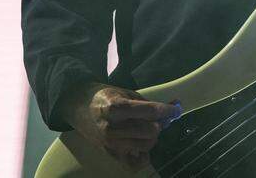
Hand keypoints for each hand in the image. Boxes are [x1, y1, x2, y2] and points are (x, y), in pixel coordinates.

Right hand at [62, 82, 180, 169]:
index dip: (168, 110)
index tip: (176, 109)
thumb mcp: (125, 92)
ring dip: (152, 136)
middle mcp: (112, 128)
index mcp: (115, 107)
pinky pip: (135, 163)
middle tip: (158, 117)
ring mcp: (110, 143)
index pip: (150, 111)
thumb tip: (174, 106)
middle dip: (159, 123)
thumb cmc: (104, 97)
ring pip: (146, 145)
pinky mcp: (110, 154)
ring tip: (147, 127)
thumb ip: (148, 102)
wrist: (79, 107)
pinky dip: (143, 154)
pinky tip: (141, 143)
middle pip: (151, 130)